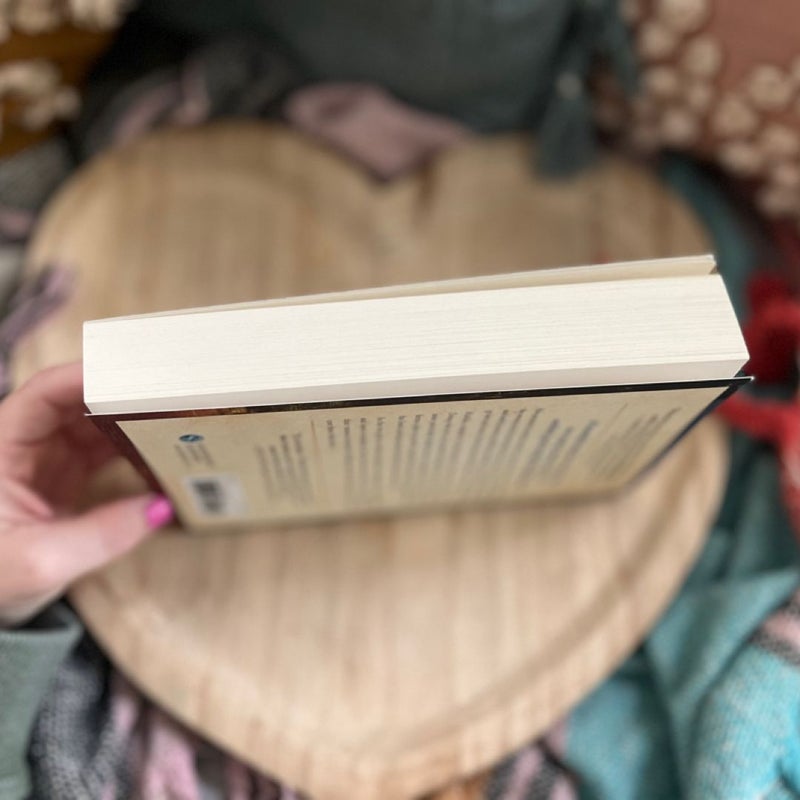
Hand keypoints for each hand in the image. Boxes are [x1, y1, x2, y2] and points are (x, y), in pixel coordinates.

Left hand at [0, 363, 172, 626]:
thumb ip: (101, 535)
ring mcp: (45, 458)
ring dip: (130, 417)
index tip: (137, 373)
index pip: (45, 393)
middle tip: (170, 390)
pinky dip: (131, 445)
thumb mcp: (40, 561)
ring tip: (174, 413)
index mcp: (0, 447)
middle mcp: (23, 443)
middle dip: (121, 392)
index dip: (89, 376)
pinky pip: (102, 448)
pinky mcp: (64, 475)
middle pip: (76, 399)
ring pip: (93, 421)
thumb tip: (162, 507)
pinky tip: (160, 447)